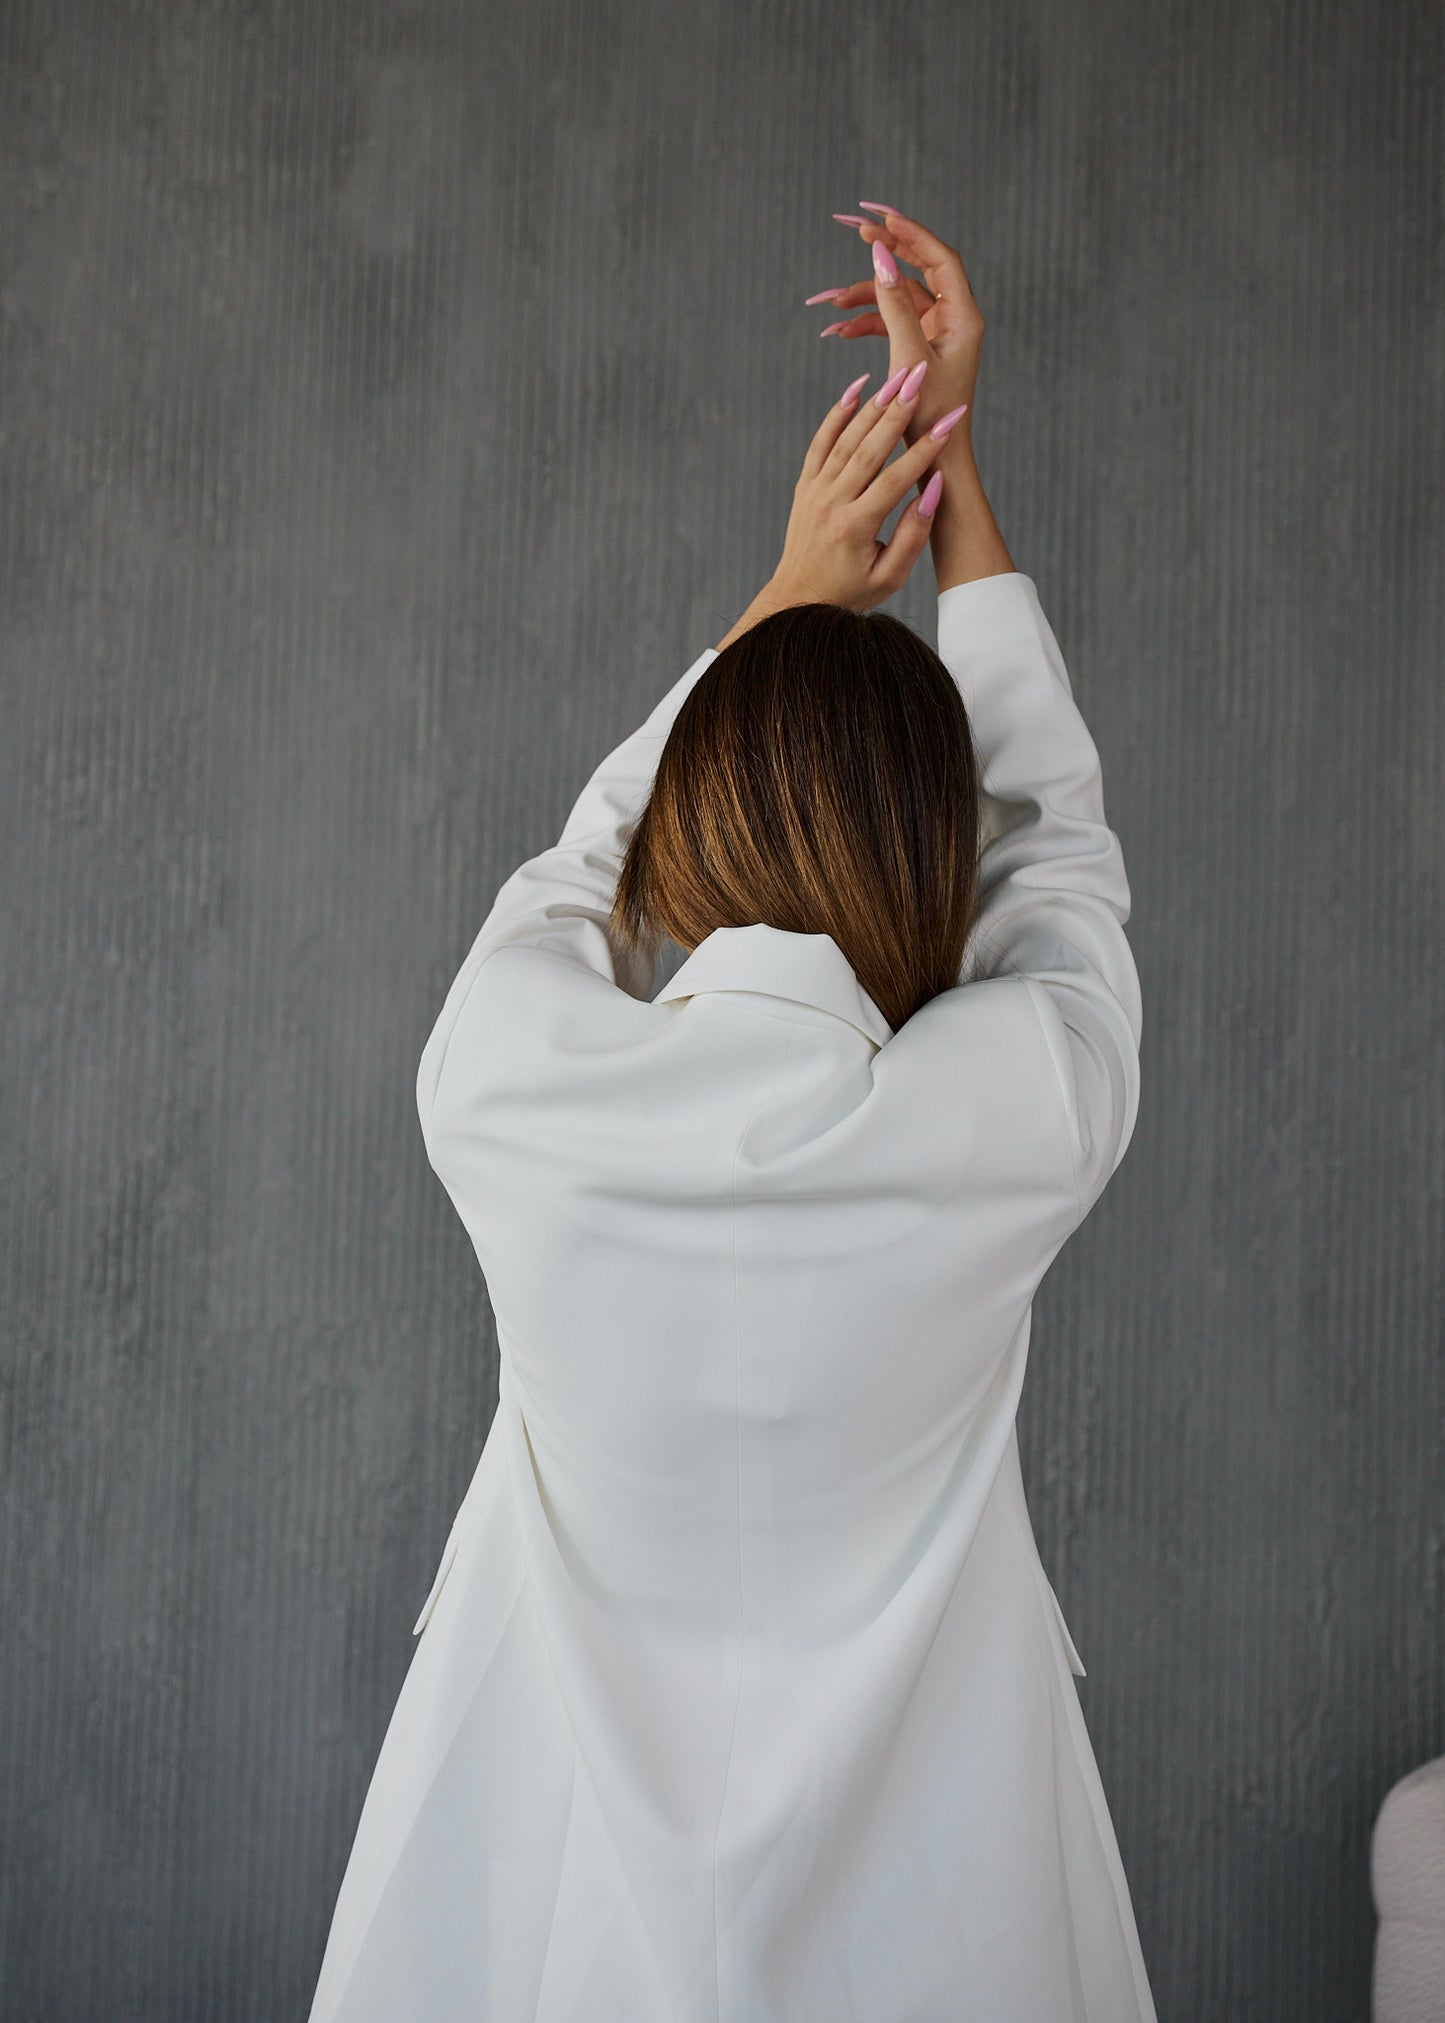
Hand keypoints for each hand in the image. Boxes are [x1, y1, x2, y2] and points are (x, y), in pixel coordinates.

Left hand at [764, 364, 960, 616]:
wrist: (798, 599)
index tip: (950, 422)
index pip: (895, 480)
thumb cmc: (851, 592)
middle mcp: (831, 503)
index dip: (924, 450)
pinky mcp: (805, 485)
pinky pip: (821, 442)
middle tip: (921, 377)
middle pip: (868, 449)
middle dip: (898, 410)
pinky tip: (858, 387)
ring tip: (900, 375)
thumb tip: (933, 489)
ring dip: (874, 404)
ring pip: (846, 439)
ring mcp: (815, 491)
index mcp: (855, 527)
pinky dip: (837, 413)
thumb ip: (913, 535)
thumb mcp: (889, 577)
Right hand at [811, 204, 983, 453]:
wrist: (936, 459)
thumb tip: (881, 256)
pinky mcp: (921, 349)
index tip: (883, 217)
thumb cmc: (929, 416)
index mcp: (963, 317)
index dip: (912, 235)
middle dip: (889, 252)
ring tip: (834, 303)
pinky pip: (892, 324)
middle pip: (920, 270)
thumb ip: (894, 306)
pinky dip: (868, 324)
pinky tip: (840, 329)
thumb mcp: (908, 358)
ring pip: (899, 299)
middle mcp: (954, 319)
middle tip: (860, 231)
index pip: (940, 259)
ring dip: (867, 298)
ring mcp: (937, 334)